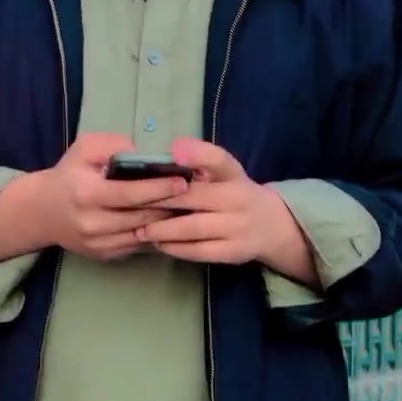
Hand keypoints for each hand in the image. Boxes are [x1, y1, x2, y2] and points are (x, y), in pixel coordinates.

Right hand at [41, 133, 189, 261]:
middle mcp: (93, 223)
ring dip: (166, 224)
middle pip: (142, 218)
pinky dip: (154, 236)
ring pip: (143, 235)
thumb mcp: (85, 148)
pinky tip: (168, 224)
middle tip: (195, 195)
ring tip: (188, 209)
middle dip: (170, 206)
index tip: (183, 180)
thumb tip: (143, 154)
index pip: (131, 194)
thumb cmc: (69, 174)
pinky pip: (137, 247)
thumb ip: (113, 145)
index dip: (159, 188)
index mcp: (88, 194)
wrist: (42, 211)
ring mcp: (99, 244)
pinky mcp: (103, 257)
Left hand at [136, 138, 311, 270]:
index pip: (217, 160)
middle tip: (130, 203)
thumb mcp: (225, 170)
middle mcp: (237, 198)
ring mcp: (237, 227)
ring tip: (138, 229)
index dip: (195, 155)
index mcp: (233, 173)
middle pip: (192, 198)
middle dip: (158, 200)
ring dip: (161, 229)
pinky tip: (158, 244)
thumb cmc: (235, 192)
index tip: (172, 153)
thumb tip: (173, 148)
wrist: (272, 225)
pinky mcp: (233, 252)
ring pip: (192, 228)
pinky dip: (175, 248)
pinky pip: (199, 251)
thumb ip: (201, 158)